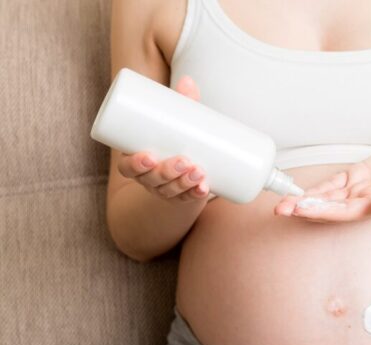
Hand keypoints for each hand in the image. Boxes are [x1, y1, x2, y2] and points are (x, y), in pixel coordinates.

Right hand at [116, 75, 214, 203]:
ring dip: (184, 183)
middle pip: (153, 180)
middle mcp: (148, 179)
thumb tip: (187, 80)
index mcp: (137, 161)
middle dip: (168, 172)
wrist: (179, 168)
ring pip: (170, 190)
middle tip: (184, 160)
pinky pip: (187, 200)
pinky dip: (196, 195)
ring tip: (199, 171)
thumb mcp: (173, 122)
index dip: (136, 164)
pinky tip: (204, 189)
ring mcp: (165, 190)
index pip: (128, 168)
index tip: (150, 156)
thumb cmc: (170, 138)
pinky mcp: (183, 196)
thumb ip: (180, 103)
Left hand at [274, 143, 370, 222]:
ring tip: (282, 203)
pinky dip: (316, 188)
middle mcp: (364, 202)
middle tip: (282, 209)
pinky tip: (298, 192)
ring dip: (305, 200)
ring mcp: (358, 190)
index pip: (345, 212)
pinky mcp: (355, 177)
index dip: (323, 210)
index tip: (303, 209)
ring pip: (327, 198)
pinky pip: (333, 184)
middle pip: (330, 208)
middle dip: (306, 208)